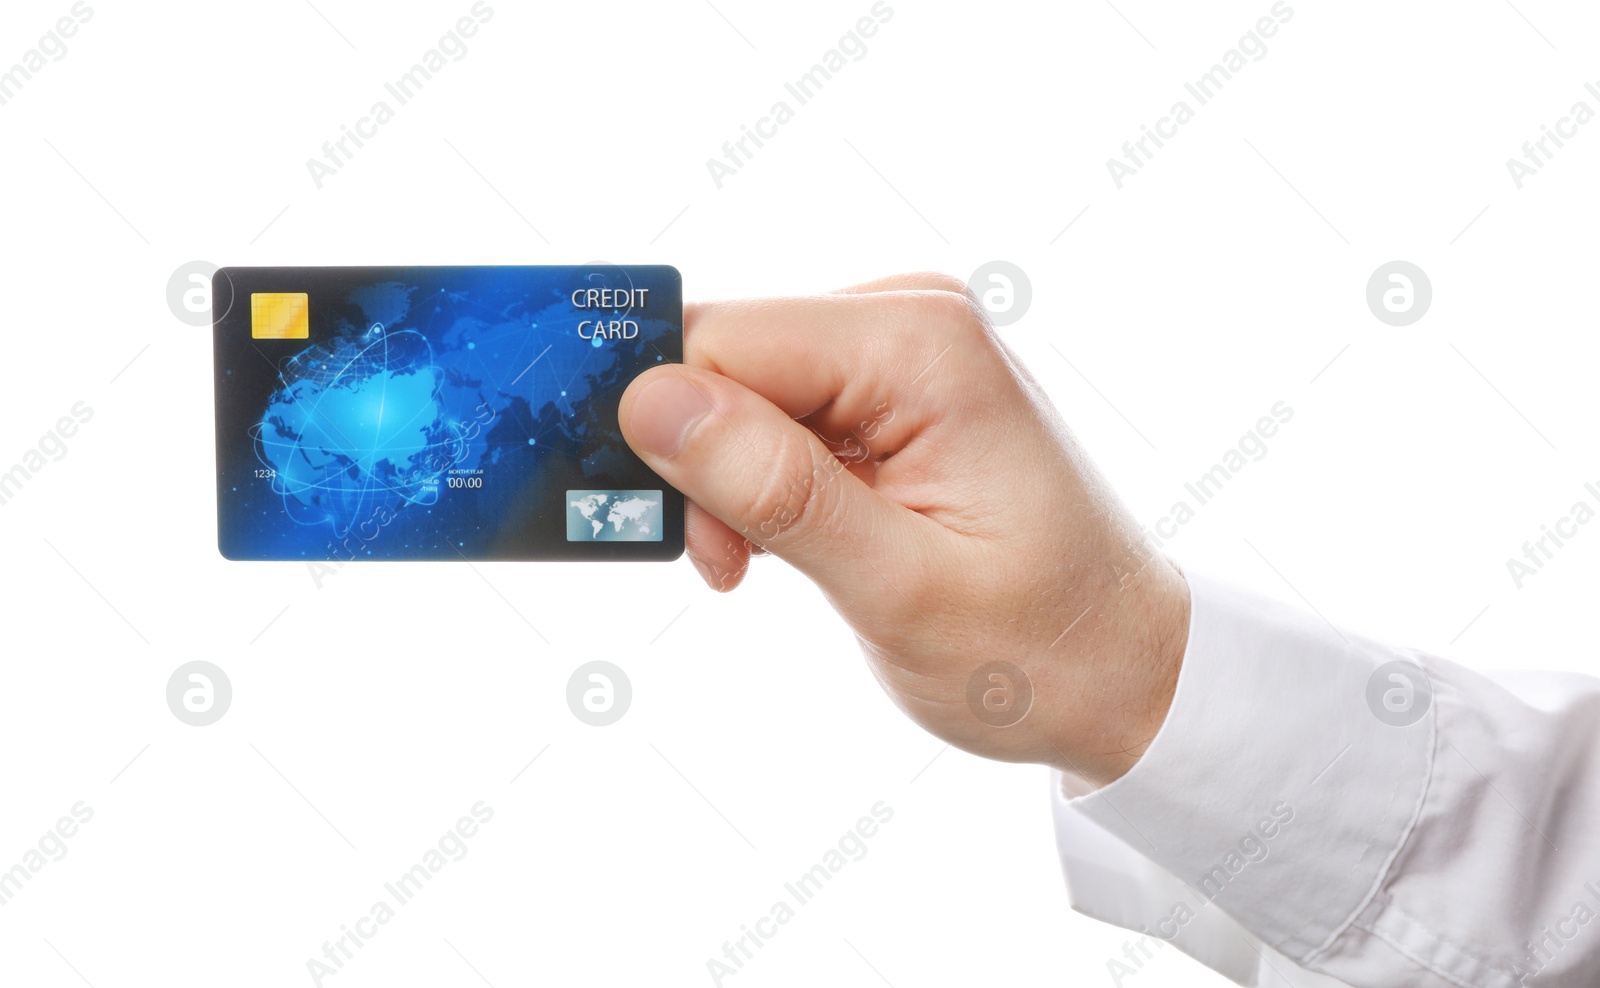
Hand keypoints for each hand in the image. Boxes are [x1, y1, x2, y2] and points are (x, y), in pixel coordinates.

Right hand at [618, 273, 1190, 784]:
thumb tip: (651, 401)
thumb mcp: (902, 590)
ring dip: (732, 482)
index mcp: (920, 345)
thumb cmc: (1043, 647)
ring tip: (771, 565)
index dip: (676, 437)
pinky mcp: (890, 388)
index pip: (721, 338)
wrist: (1125, 670)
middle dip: (705, 465)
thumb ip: (778, 490)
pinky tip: (792, 541)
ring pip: (738, 389)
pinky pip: (777, 410)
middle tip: (737, 564)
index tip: (705, 540)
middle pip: (724, 357)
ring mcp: (902, 349)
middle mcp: (910, 318)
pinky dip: (763, 482)